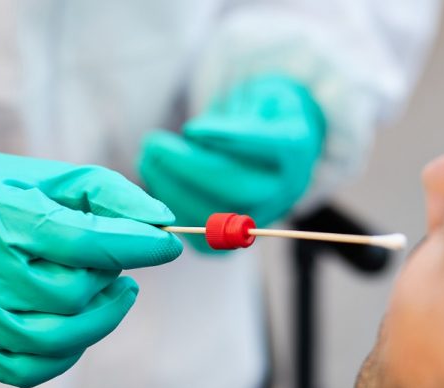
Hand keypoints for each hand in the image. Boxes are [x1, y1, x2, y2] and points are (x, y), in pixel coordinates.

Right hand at [0, 143, 181, 387]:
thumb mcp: (38, 177)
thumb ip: (104, 193)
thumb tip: (162, 223)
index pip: (80, 240)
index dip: (135, 244)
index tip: (168, 244)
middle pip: (71, 293)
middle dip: (109, 276)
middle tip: (114, 259)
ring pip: (53, 339)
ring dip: (98, 319)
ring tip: (110, 292)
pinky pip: (25, 371)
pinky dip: (65, 355)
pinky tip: (77, 324)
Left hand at [139, 74, 324, 251]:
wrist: (270, 145)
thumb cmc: (257, 112)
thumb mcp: (258, 93)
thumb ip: (237, 114)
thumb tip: (196, 136)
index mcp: (296, 146)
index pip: (274, 145)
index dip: (231, 138)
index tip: (191, 128)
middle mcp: (286, 187)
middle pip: (240, 188)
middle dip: (188, 167)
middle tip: (151, 143)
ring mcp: (262, 215)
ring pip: (217, 214)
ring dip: (172, 189)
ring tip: (147, 159)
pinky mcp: (234, 238)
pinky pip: (202, 237)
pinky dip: (174, 210)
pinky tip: (156, 183)